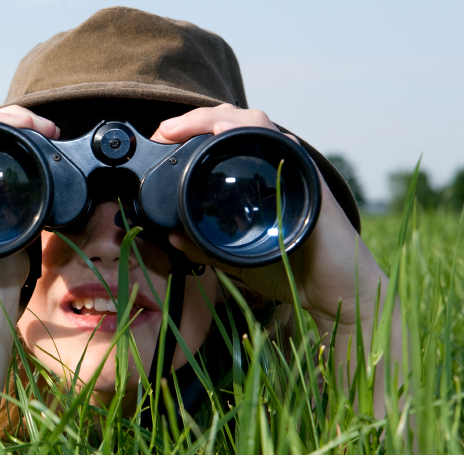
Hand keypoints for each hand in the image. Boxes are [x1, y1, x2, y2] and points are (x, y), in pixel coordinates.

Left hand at [154, 104, 385, 328]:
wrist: (335, 293)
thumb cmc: (293, 271)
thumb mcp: (235, 257)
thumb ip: (204, 245)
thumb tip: (171, 237)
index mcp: (257, 179)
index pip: (222, 139)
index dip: (190, 132)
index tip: (162, 139)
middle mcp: (275, 166)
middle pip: (235, 122)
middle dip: (196, 118)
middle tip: (165, 132)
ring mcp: (293, 169)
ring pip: (256, 123)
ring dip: (218, 117)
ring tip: (187, 125)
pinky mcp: (307, 180)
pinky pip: (280, 144)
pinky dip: (252, 132)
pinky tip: (224, 131)